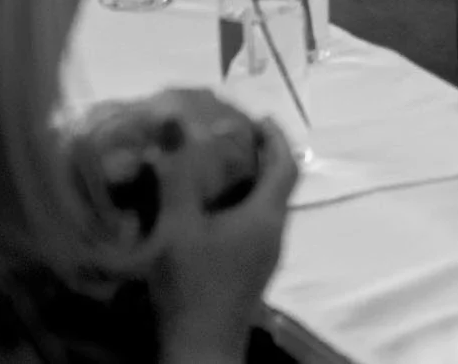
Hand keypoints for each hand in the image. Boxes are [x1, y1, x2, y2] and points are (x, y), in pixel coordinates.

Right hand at [147, 119, 299, 363]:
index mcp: (266, 216)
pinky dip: (243, 204)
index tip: (259, 117)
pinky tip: (213, 209)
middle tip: (234, 137)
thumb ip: (175, 178)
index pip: (286, 165)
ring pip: (268, 206)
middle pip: (280, 184)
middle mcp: (275, 232)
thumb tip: (171, 130)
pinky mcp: (254, 270)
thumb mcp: (178, 228)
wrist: (201, 348)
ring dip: (252, 182)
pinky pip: (257, 224)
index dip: (276, 137)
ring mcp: (267, 254)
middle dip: (264, 156)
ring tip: (221, 166)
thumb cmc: (193, 284)